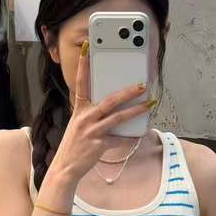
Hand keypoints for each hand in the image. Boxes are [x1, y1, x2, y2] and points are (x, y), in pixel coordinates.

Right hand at [50, 42, 150, 182]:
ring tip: (149, 104)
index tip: (87, 48)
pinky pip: (119, 139)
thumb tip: (113, 108)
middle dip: (128, 92)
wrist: (66, 167)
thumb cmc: (75, 145)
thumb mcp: (79, 125)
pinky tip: (137, 134)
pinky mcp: (99, 145)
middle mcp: (85, 118)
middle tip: (142, 85)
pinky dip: (129, 137)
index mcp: (79, 110)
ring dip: (136, 111)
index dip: (83, 64)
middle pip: (110, 100)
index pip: (81, 82)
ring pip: (119, 118)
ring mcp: (92, 132)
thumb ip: (93, 115)